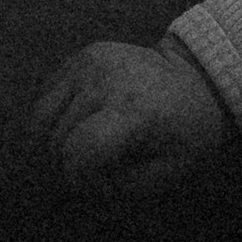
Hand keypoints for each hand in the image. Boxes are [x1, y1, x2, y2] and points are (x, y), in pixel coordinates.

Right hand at [30, 37, 230, 193]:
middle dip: (67, 162)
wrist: (199, 79)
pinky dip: (55, 115)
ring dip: (55, 139)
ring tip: (83, 144)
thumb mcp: (168, 171)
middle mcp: (108, 80)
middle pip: (57, 139)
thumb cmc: (186, 132)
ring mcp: (91, 62)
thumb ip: (120, 187)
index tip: (95, 181)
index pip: (79, 152)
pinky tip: (82, 119)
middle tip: (94, 165)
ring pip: (41, 118)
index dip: (78, 176)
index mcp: (135, 111)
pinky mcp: (83, 55)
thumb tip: (79, 183)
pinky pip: (46, 95)